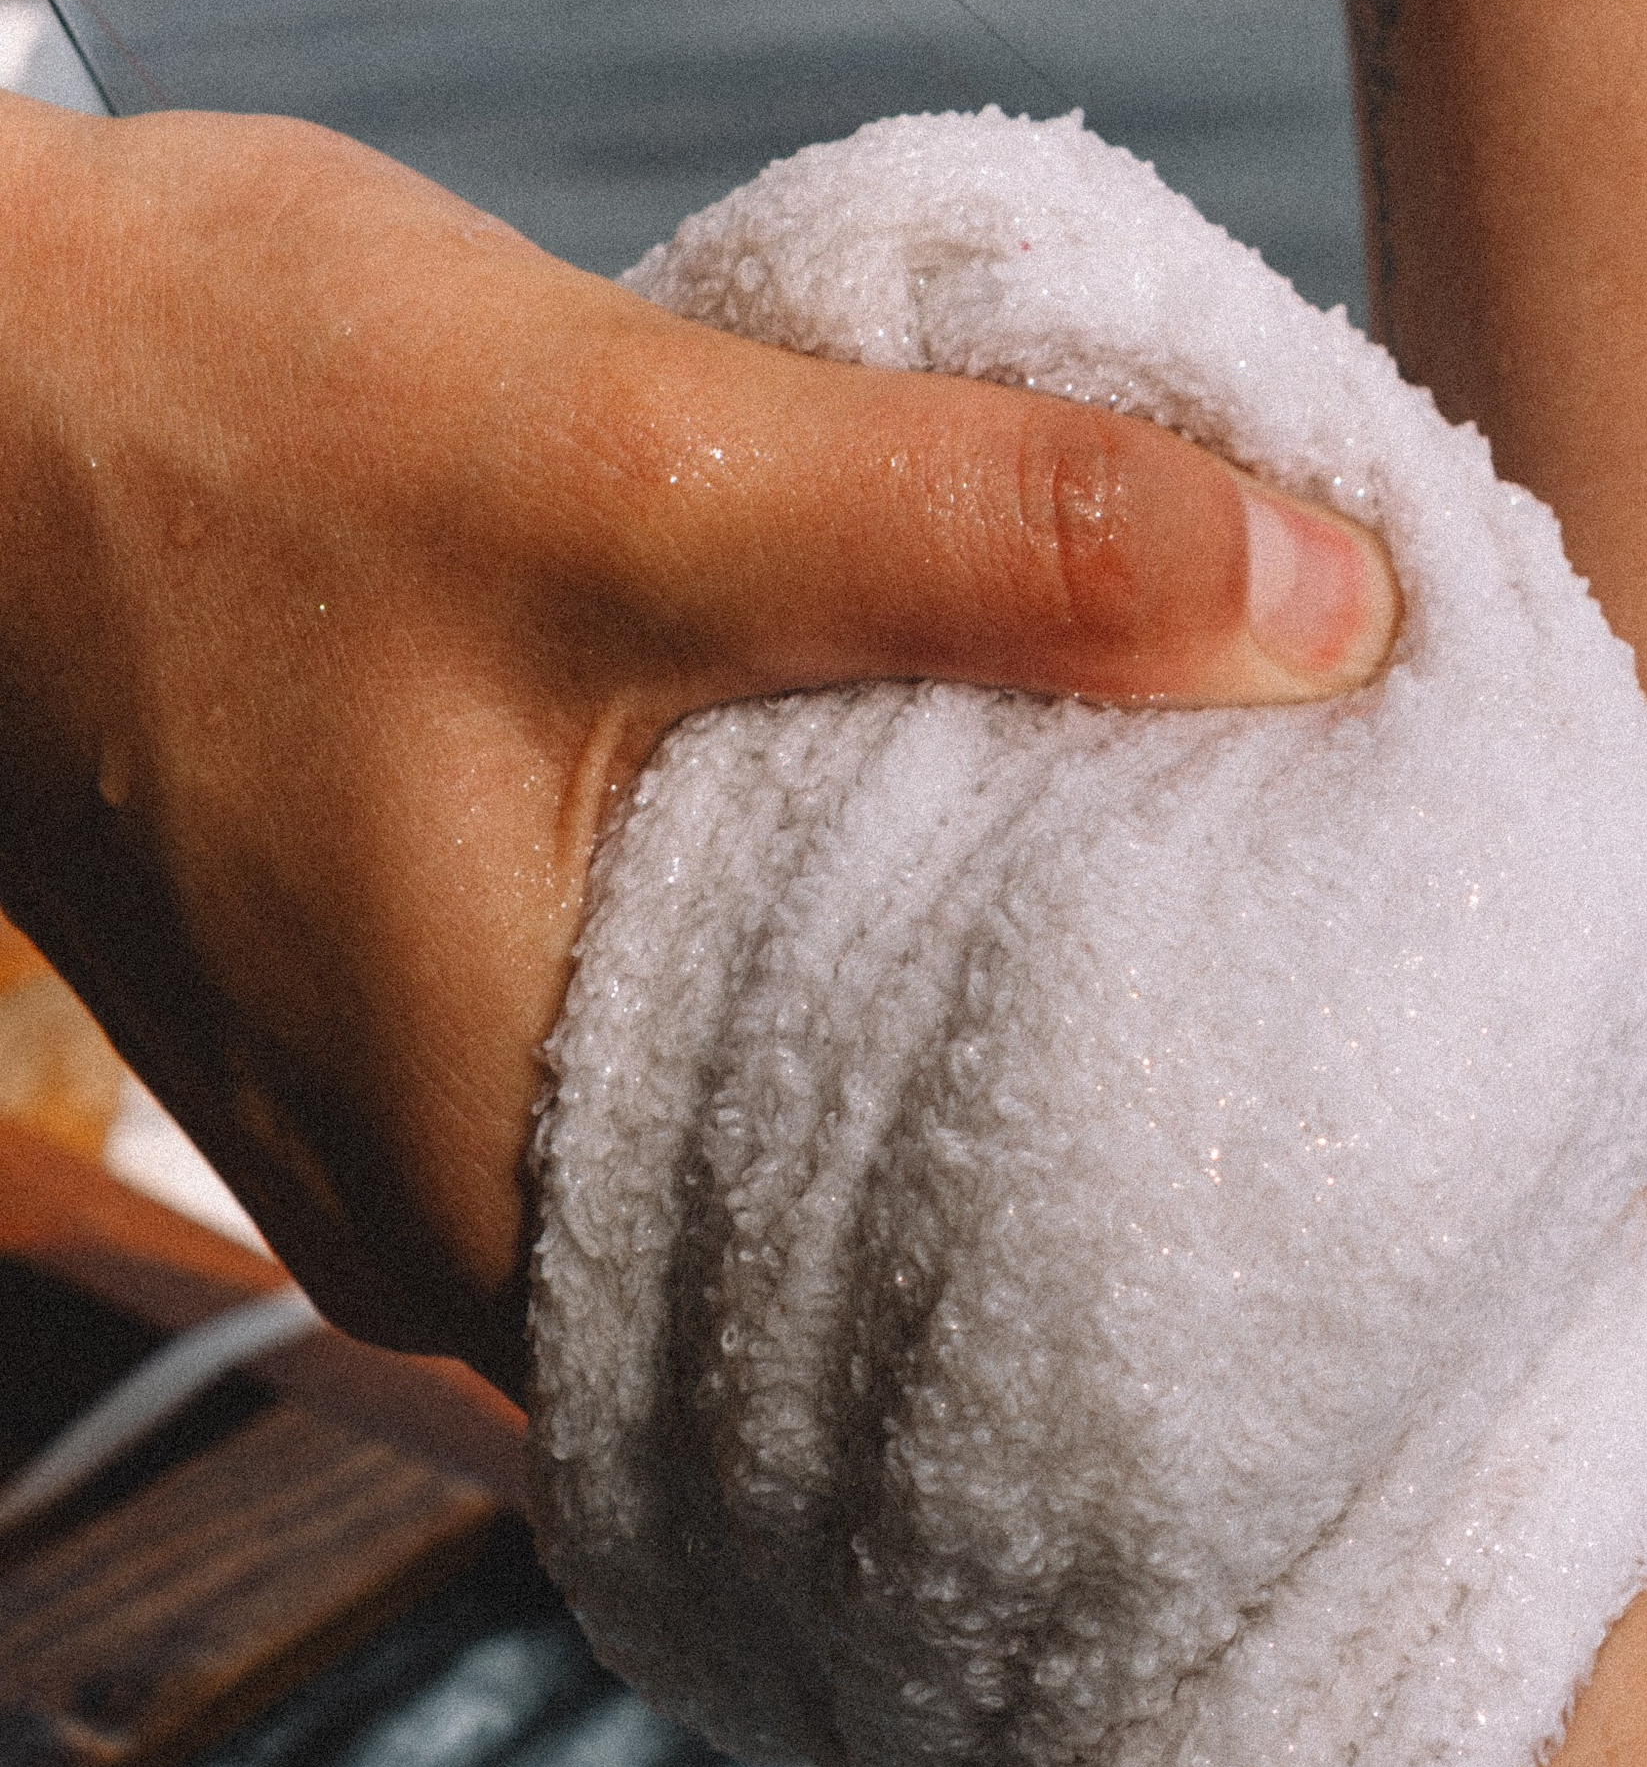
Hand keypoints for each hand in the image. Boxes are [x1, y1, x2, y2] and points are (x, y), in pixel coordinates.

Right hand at [0, 101, 1396, 1381]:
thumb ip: (986, 543)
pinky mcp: (395, 1019)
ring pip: (732, 1148)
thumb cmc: (191, 429)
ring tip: (1124, 934)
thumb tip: (1335, 610)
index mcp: (481, 1210)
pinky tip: (905, 868)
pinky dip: (778, 973)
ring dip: (900, 1040)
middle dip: (1022, 1137)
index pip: (864, 1337)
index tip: (1285, 1137)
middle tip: (1260, 1026)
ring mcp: (402, 1142)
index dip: (1094, 1234)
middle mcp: (437, 1237)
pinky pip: (647, 1055)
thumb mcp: (630, 464)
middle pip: (815, 1254)